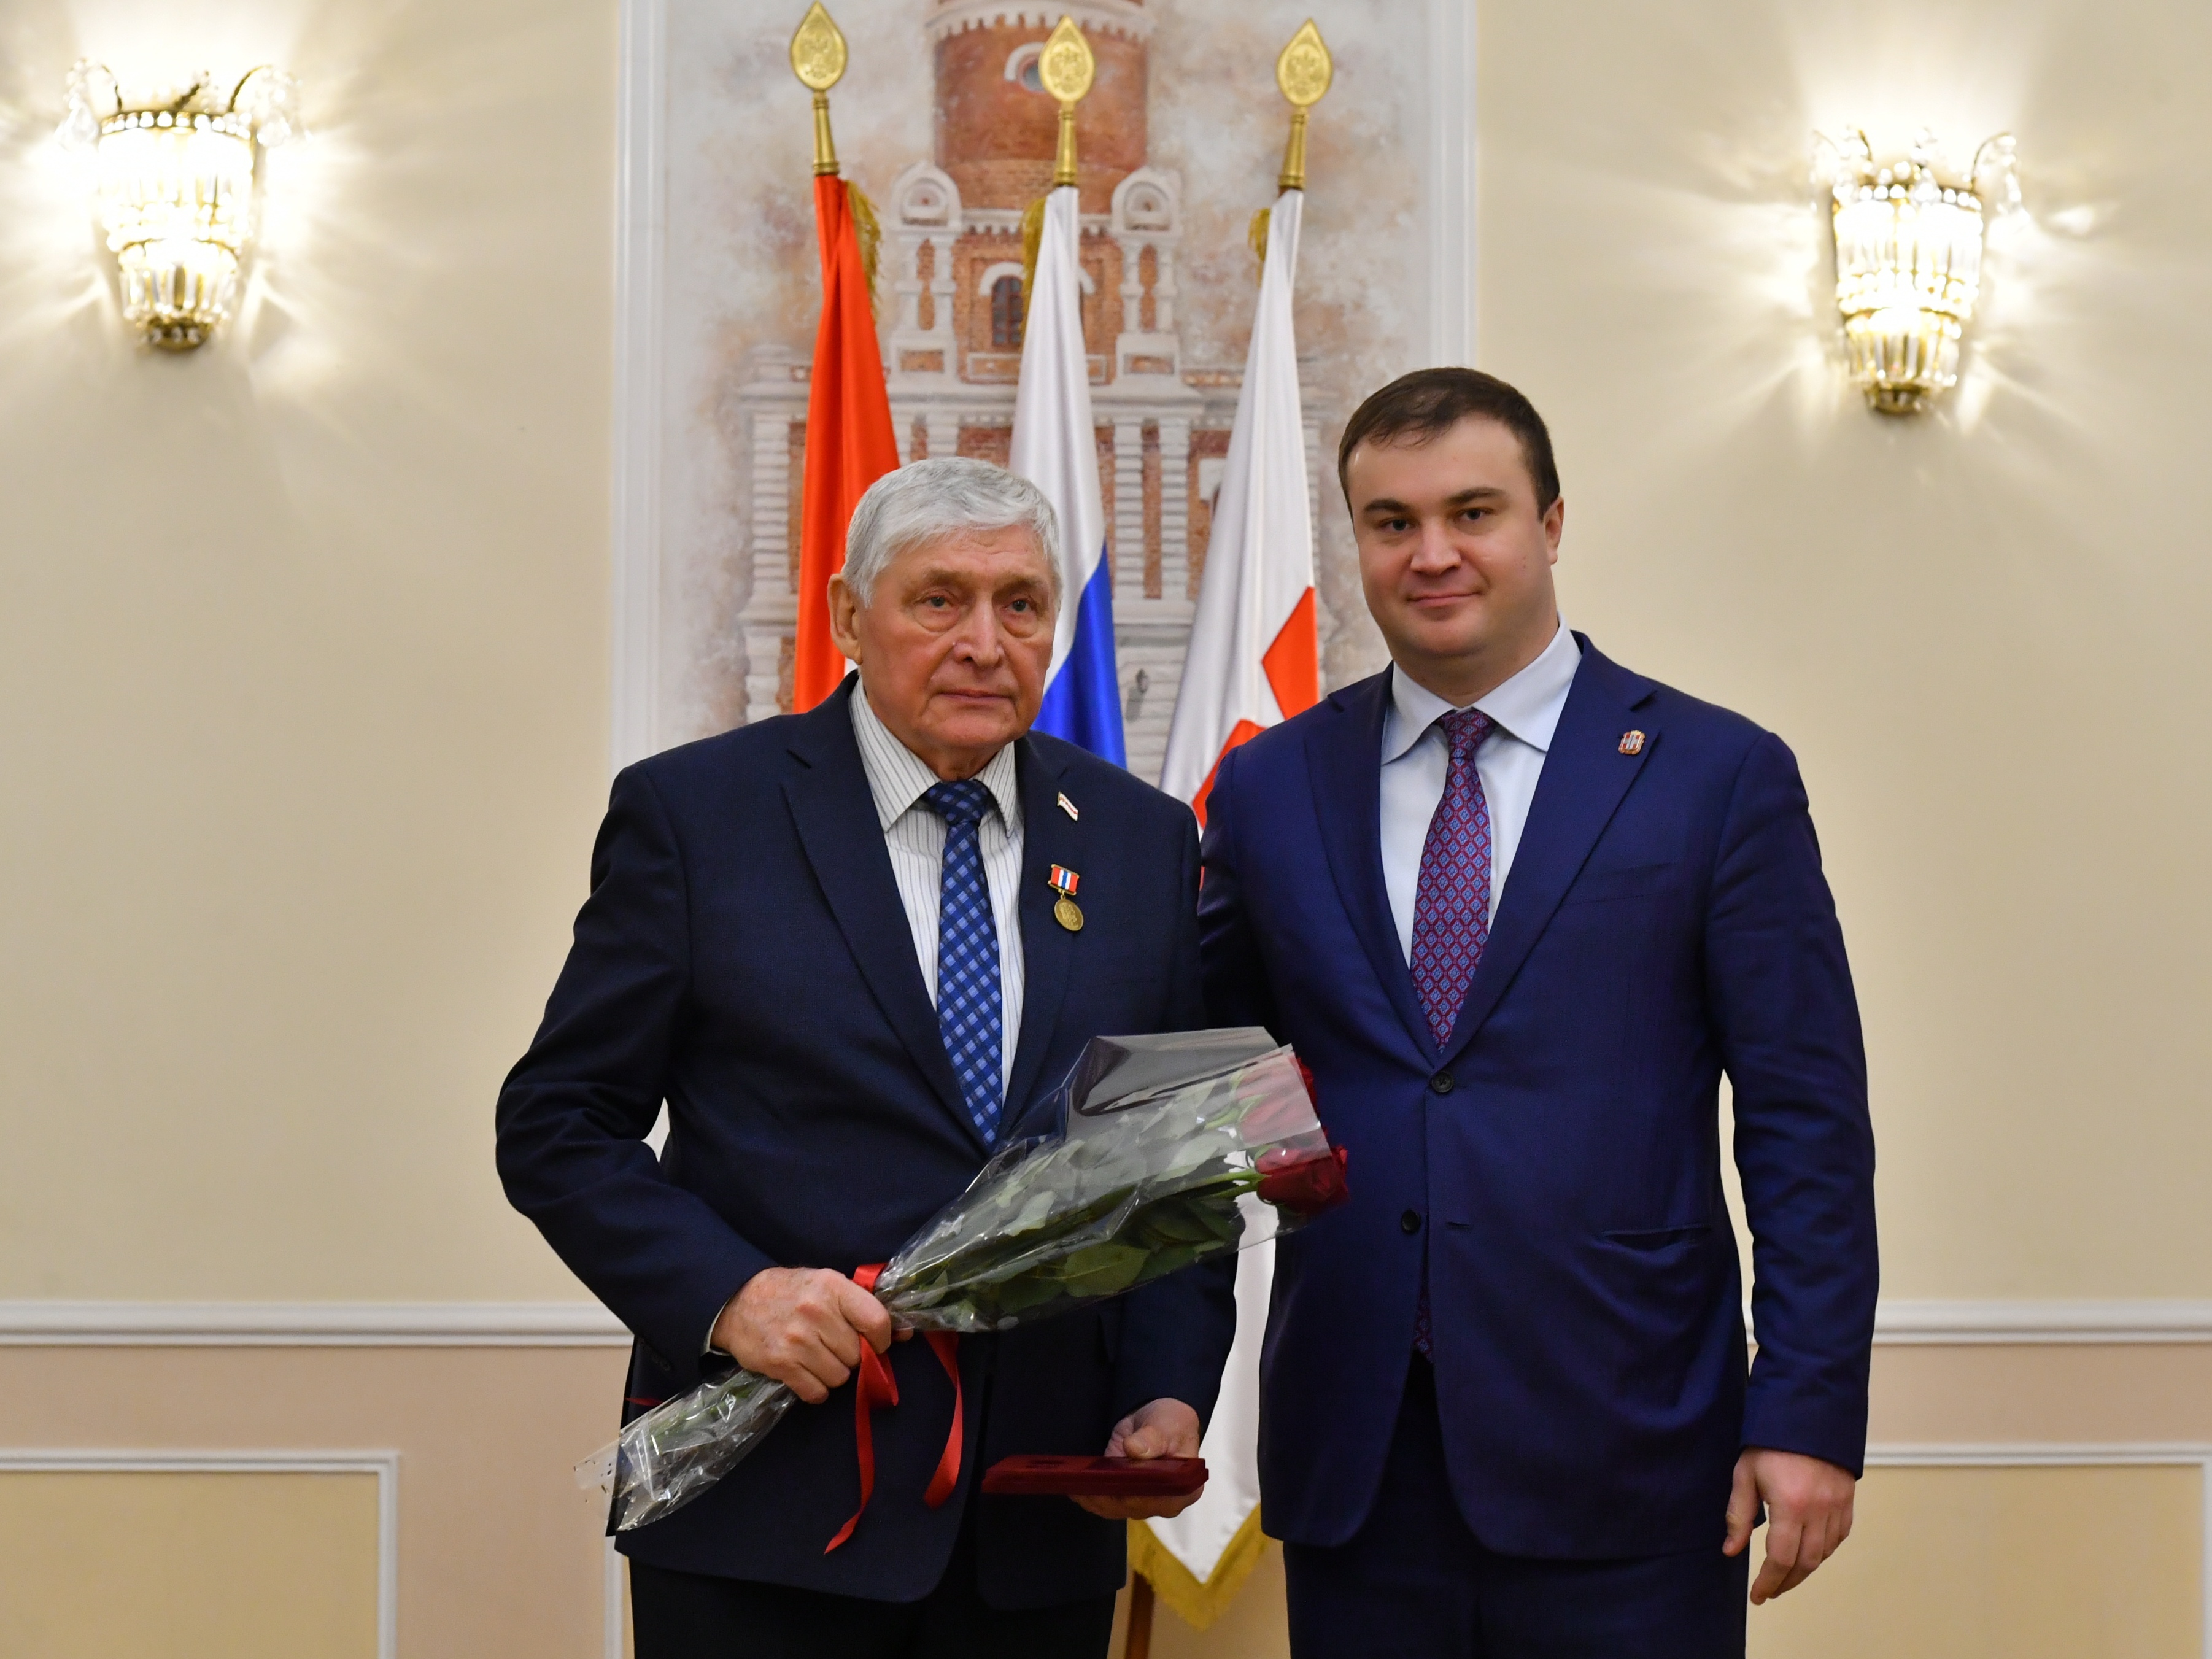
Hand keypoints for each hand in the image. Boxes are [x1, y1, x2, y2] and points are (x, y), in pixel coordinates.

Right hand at [712, 1267, 893, 1404]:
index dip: (881, 1339)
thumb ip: (863, 1306)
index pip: (877, 1321)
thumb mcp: (827, 1285)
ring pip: (840, 1376)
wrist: (738, 1301)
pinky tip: (805, 1372)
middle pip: (857, 1354)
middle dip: (851, 1356)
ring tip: (817, 1356)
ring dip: (833, 1372)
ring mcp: (798, 1340)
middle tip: (833, 1345)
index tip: (873, 1343)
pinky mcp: (781, 1364)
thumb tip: (905, 1334)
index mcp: (833, 1287)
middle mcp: (816, 1313)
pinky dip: (815, 1388)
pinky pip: (816, 1392)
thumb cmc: (791, 1292)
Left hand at [1074, 1398, 1205, 1520]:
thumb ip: (1153, 1437)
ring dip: (1093, 1496)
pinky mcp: (1123, 1498)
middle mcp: (1164, 1503)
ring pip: (1113, 1508)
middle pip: (1132, 1506)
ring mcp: (1142, 1504)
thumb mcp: (1167, 1424)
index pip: (1158, 1499)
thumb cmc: (1170, 1422)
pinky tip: (1074, 1485)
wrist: (1156, 1420)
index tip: (1113, 1481)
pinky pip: (1104, 1503)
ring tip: (1074, 1482)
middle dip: (1108, 1494)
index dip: (1135, 1493)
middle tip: (1085, 1480)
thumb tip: (1134, 1449)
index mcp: (1185, 1489)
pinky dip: (1089, 1496)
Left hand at [1723, 1446, 1855, 1603]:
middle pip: (1806, 1563)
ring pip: (1824, 1553)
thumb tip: (1731, 1551)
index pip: (1780, 1558)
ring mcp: (1837, 1506)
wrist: (1807, 1412)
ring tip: (1785, 1575)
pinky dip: (1824, 1551)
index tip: (1758, 1596)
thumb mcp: (1745, 1474)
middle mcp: (1819, 1510)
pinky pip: (1839, 1537)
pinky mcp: (1847, 1500)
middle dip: (1786, 1581)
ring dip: (1805, 1569)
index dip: (1769, 1581)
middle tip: (1770, 1591)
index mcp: (1790, 1505)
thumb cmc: (1769, 1442)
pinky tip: (1809, 1553)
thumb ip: (1738, 1515)